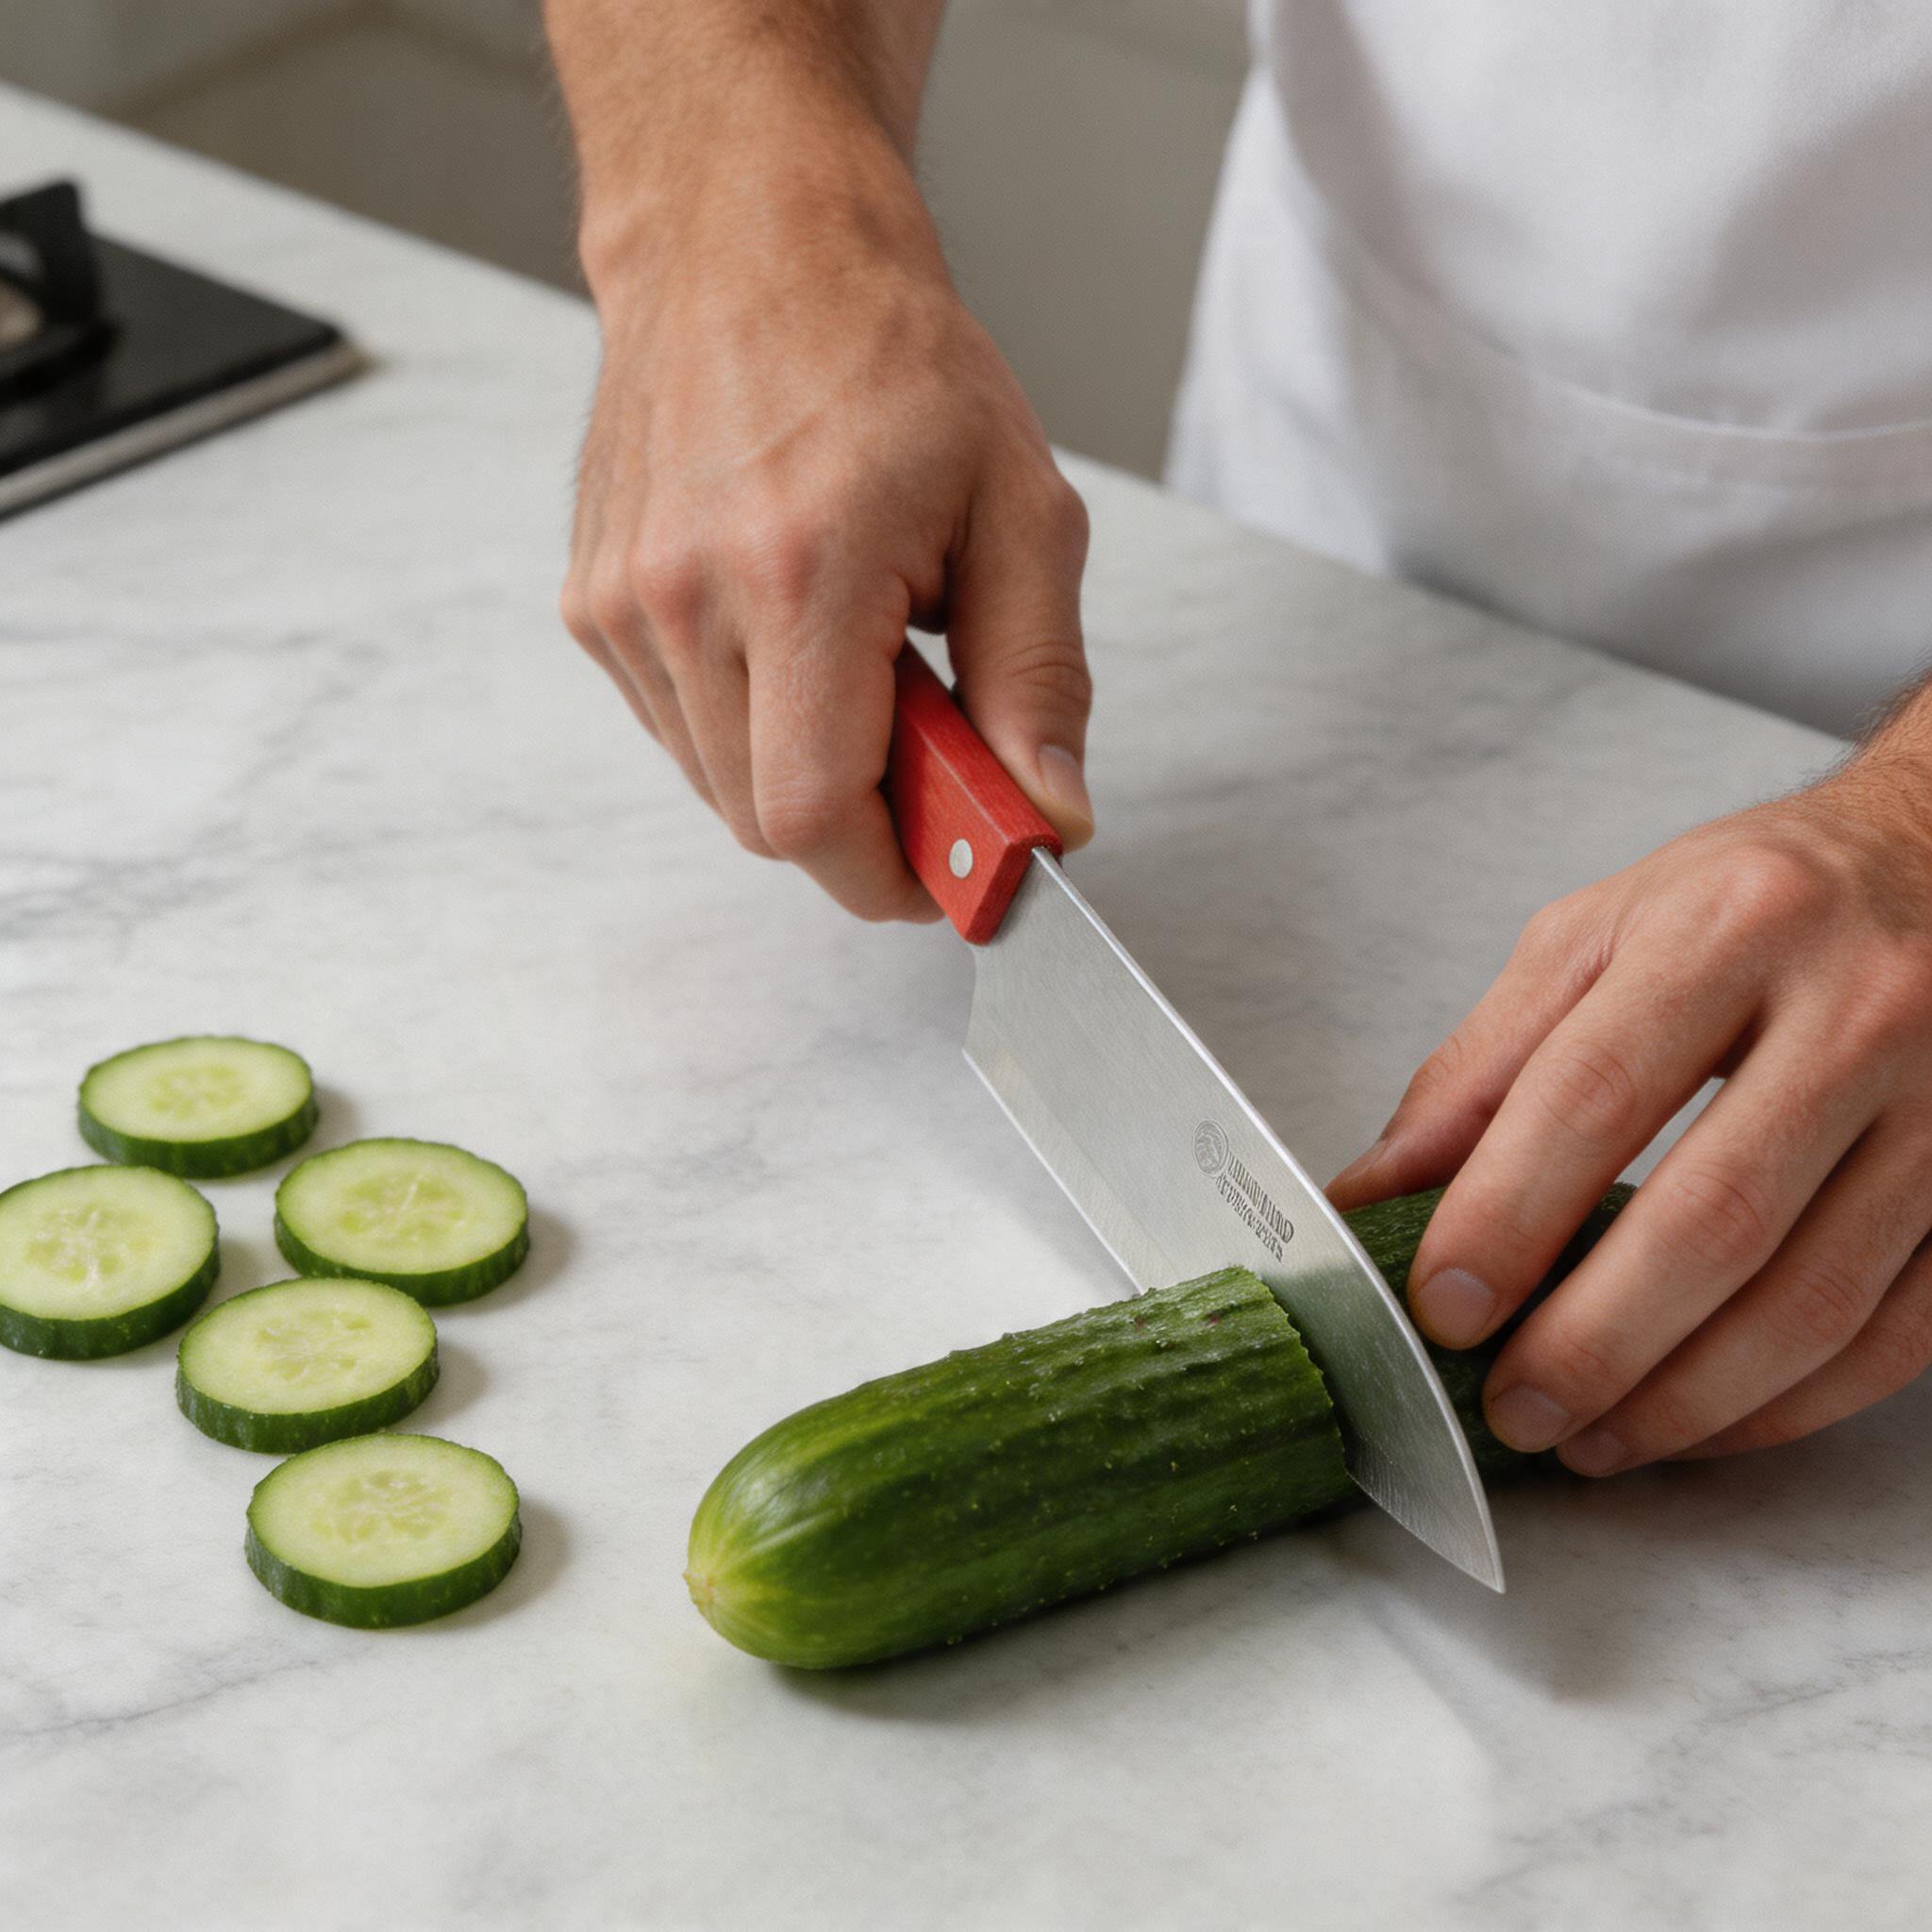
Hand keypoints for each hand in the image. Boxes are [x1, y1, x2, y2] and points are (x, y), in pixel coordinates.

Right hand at [560, 111, 1092, 920]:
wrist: (748, 247)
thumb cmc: (893, 361)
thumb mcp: (1022, 510)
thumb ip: (1039, 681)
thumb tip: (1050, 821)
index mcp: (799, 573)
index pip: (815, 819)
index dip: (892, 875)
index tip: (953, 871)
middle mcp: (684, 597)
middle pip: (767, 825)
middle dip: (865, 824)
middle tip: (931, 744)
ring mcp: (623, 606)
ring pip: (722, 790)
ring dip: (806, 768)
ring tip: (860, 660)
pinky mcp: (594, 607)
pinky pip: (682, 732)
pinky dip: (750, 725)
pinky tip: (791, 636)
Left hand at [1329, 760, 1931, 1472]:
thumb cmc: (1752, 901)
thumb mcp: (1595, 935)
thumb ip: (1479, 1068)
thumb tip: (1372, 1195)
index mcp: (1729, 927)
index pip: (1594, 1094)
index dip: (1505, 1216)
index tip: (1440, 1306)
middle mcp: (1860, 1009)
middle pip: (1713, 1218)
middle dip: (1594, 1341)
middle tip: (1510, 1407)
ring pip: (1815, 1301)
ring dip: (1685, 1399)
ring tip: (1588, 1438)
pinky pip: (1896, 1335)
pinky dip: (1787, 1405)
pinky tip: (1701, 1424)